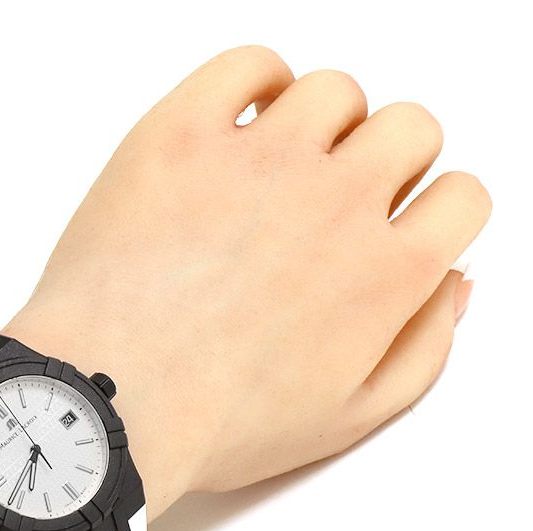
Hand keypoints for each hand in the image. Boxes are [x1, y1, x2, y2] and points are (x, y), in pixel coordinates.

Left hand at [4, 47, 490, 517]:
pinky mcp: (181, 135)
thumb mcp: (345, 420)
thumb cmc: (213, 424)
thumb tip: (453, 284)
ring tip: (284, 172)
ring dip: (327, 125)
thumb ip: (421, 351)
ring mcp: (258, 160)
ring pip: (335, 93)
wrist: (108, 401)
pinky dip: (258, 81)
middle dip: (390, 162)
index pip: (462, 198)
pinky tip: (244, 124)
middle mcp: (335, 202)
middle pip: (410, 129)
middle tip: (339, 203)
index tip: (403, 226)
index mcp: (383, 275)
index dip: (437, 212)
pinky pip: (246, 66)